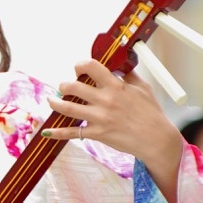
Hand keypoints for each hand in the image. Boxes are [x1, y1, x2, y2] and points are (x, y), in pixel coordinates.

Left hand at [44, 60, 182, 202]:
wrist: (156, 139)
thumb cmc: (152, 114)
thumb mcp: (143, 88)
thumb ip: (128, 75)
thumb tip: (120, 64)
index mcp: (115, 86)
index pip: (91, 67)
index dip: (80, 65)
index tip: (78, 68)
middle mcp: (104, 100)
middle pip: (73, 86)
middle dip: (64, 84)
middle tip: (64, 87)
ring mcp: (99, 118)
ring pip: (67, 107)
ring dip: (54, 102)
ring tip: (51, 100)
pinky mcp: (97, 133)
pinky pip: (73, 133)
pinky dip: (58, 132)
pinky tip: (47, 131)